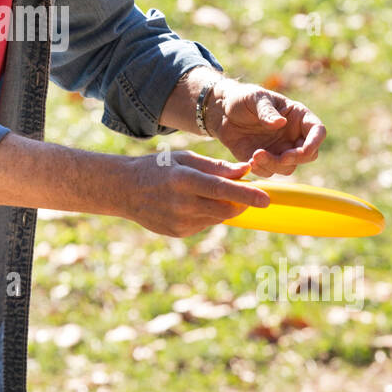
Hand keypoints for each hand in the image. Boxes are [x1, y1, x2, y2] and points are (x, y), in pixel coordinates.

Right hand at [127, 149, 269, 237]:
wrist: (125, 190)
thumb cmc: (159, 168)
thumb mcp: (185, 158)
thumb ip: (216, 166)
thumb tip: (246, 170)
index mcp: (184, 179)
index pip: (221, 189)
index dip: (245, 194)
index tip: (266, 199)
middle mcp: (182, 203)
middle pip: (225, 208)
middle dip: (241, 201)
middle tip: (246, 191)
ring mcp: (180, 221)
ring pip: (218, 217)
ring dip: (224, 206)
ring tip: (206, 192)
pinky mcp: (179, 233)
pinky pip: (206, 224)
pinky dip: (208, 214)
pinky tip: (190, 204)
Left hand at [207, 78, 325, 176]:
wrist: (222, 111)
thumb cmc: (243, 98)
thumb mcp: (254, 98)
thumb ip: (267, 111)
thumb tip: (281, 122)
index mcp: (298, 117)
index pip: (317, 131)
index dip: (315, 142)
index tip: (304, 150)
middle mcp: (293, 136)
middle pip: (307, 155)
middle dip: (295, 158)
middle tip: (280, 157)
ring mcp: (280, 150)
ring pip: (288, 167)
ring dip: (274, 165)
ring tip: (255, 155)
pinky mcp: (265, 161)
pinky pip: (269, 172)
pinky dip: (261, 170)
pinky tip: (249, 161)